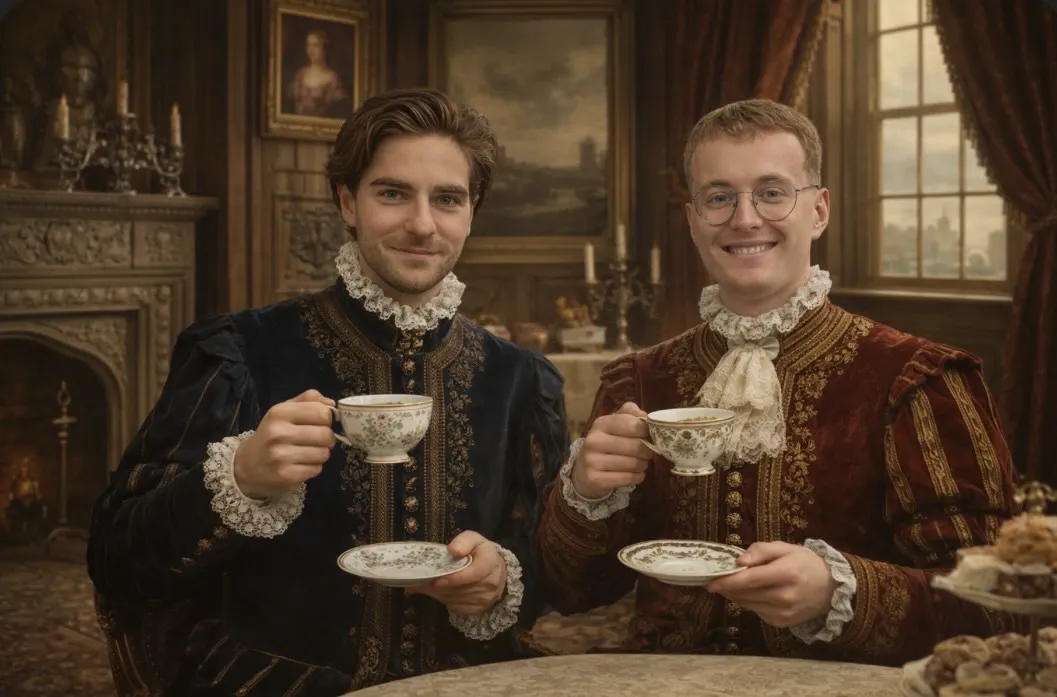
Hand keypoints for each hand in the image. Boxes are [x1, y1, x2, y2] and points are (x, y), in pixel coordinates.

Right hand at [232, 389, 336, 499]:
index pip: (322, 413)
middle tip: (316, 440)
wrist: (245, 467)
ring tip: (307, 452)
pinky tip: (300, 464)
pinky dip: (313, 467)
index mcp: (279, 413)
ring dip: (320, 454)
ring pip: (324, 453)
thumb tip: (332, 404)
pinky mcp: (287, 476)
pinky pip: (317, 469)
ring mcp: (282, 456)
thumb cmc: (270, 435)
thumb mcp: (283, 411)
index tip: (320, 423)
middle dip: (327, 438)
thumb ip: (308, 401)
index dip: (327, 418)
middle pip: (326, 435)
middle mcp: (279, 433)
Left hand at [406, 531, 506, 614]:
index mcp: (490, 562)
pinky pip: (456, 606)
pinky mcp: (479, 609)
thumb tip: (453, 551)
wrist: (496, 571)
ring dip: (438, 593)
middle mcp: (491, 583)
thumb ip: (463, 541)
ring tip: (425, 585)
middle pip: (459, 589)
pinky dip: (444, 600)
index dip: (453, 579)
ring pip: (455, 599)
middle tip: (420, 582)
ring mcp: (486, 598)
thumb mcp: (473, 539)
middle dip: (438, 586)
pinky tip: (438, 592)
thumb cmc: (481, 553)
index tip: (436, 579)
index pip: (472, 574)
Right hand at [572, 401, 652, 498]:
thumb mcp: (613, 424)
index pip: (634, 425)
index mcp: (601, 424)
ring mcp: (592, 461)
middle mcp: (594, 441)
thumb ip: (629, 413)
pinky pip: (629, 479)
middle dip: (648, 451)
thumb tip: (645, 416)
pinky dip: (637, 477)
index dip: (647, 431)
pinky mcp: (595, 480)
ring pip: (634, 464)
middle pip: (637, 446)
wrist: (582, 471)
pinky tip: (634, 474)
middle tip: (646, 453)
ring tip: (639, 463)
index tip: (647, 436)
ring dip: (643, 465)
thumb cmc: (605, 444)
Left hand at [705, 541, 837, 628]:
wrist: (831, 588)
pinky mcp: (780, 623)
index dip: (727, 581)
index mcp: (786, 574)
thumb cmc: (805, 563)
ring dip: (736, 594)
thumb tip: (739, 561)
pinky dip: (750, 602)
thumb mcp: (785, 548)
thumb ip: (760, 551)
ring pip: (747, 604)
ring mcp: (783, 613)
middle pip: (744, 593)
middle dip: (728, 586)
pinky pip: (755, 611)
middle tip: (718, 578)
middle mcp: (784, 597)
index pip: (749, 580)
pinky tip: (756, 593)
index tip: (709, 581)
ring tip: (737, 583)